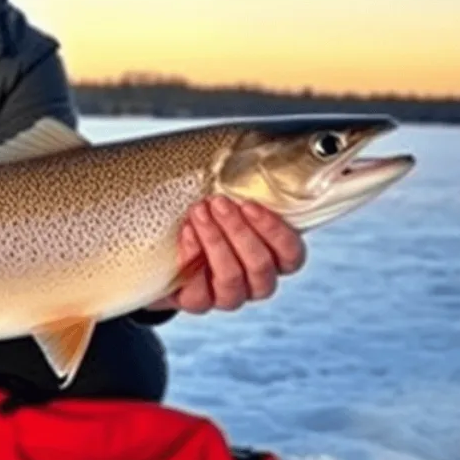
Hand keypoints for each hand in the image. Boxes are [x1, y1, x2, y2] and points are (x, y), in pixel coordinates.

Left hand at [149, 196, 305, 313]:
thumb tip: (268, 156)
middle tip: (217, 202)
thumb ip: (250, 188)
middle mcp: (256, 282)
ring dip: (214, 241)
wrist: (168, 246)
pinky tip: (186, 232)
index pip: (291, 254)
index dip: (274, 231)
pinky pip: (199, 292)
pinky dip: (191, 258)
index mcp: (276, 258)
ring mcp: (228, 296)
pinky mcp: (198, 303)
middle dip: (238, 231)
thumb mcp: (233, 199)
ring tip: (198, 212)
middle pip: (260, 266)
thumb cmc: (210, 214)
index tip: (249, 204)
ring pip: (231, 278)